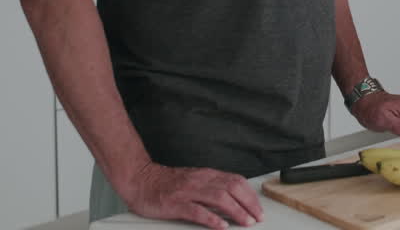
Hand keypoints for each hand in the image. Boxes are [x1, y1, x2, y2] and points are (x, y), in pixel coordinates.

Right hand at [124, 161, 263, 228]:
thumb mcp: (194, 180)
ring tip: (245, 222)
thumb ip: (212, 187)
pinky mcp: (175, 203)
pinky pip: (197, 211)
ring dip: (236, 210)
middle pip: (232, 188)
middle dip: (249, 204)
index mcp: (206, 175)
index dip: (250, 195)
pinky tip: (221, 225)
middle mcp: (200, 180)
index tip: (259, 208)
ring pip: (219, 198)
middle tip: (258, 217)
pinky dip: (212, 218)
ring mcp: (188, 191)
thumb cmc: (166, 183)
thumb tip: (233, 198)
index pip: (236, 181)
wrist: (140, 179)